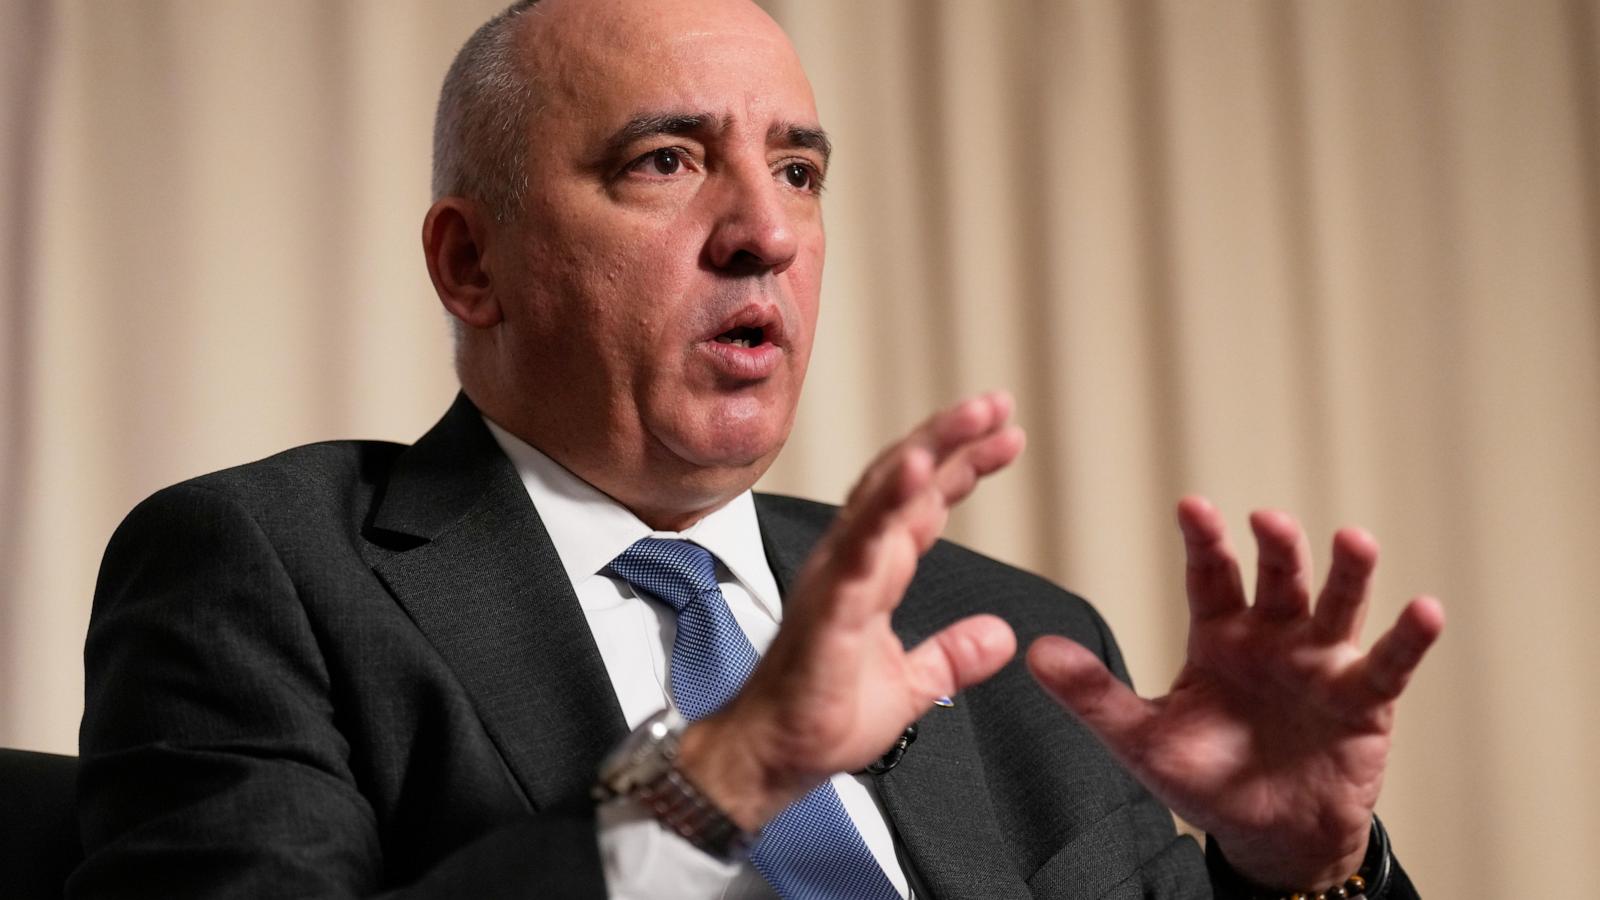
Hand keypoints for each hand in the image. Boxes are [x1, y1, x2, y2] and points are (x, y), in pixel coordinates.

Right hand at [679, 392, 1024, 829]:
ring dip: (928, 450)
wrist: (773, 758)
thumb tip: (999, 636)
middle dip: (951, 437)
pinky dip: (889, 504)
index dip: (962, 464)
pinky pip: (862, 544)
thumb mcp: (911, 685)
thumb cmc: (822, 716)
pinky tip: (917, 472)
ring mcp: (836, 576)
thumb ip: (953, 655)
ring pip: (883, 496)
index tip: (1006, 435)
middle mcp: (851, 559)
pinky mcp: (829, 604)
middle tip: (997, 403)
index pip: (922, 502)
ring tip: (971, 416)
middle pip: (903, 480)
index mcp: (872, 571)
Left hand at [1027, 497, 1443, 889]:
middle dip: (1276, 546)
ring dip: (1348, 572)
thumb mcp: (1141, 739)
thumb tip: (1034, 653)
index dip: (1204, 540)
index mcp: (1219, 635)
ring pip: (1337, 604)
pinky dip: (1408, 638)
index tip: (1192, 505)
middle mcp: (1274, 636)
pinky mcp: (1363, 699)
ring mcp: (1322, 662)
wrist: (1267, 835)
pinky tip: (1423, 610)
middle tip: (1268, 519)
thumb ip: (1093, 694)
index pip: (1211, 575)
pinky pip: (1389, 663)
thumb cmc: (1206, 778)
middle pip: (1278, 577)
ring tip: (1354, 540)